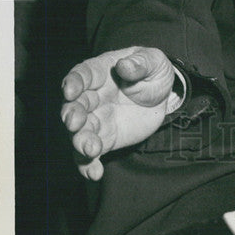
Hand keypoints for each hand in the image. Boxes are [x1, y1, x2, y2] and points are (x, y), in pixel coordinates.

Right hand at [61, 47, 175, 179]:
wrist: (163, 97)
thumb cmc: (152, 72)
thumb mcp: (154, 61)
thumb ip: (140, 63)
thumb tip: (124, 65)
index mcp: (101, 72)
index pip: (82, 75)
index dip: (74, 82)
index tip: (71, 91)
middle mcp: (92, 96)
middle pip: (75, 106)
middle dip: (72, 114)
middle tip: (74, 123)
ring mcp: (95, 119)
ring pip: (80, 132)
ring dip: (80, 141)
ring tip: (90, 150)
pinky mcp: (103, 139)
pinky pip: (90, 154)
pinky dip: (88, 165)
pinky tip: (94, 174)